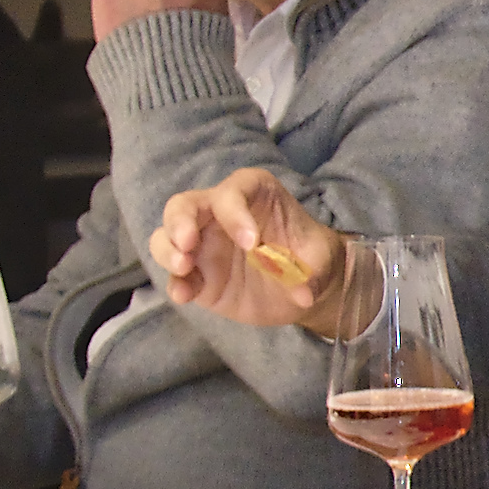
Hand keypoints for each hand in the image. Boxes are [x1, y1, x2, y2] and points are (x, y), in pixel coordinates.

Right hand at [147, 169, 351, 332]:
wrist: (302, 287)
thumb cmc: (311, 258)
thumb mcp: (321, 261)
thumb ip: (313, 274)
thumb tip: (303, 293)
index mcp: (252, 194)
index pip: (232, 193)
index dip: (236, 214)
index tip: (252, 243)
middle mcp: (219, 214)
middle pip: (184, 205)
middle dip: (180, 221)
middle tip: (188, 243)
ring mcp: (203, 244)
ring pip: (167, 237)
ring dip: (169, 250)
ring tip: (184, 267)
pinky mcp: (197, 275)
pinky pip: (175, 276)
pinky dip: (174, 284)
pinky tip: (184, 296)